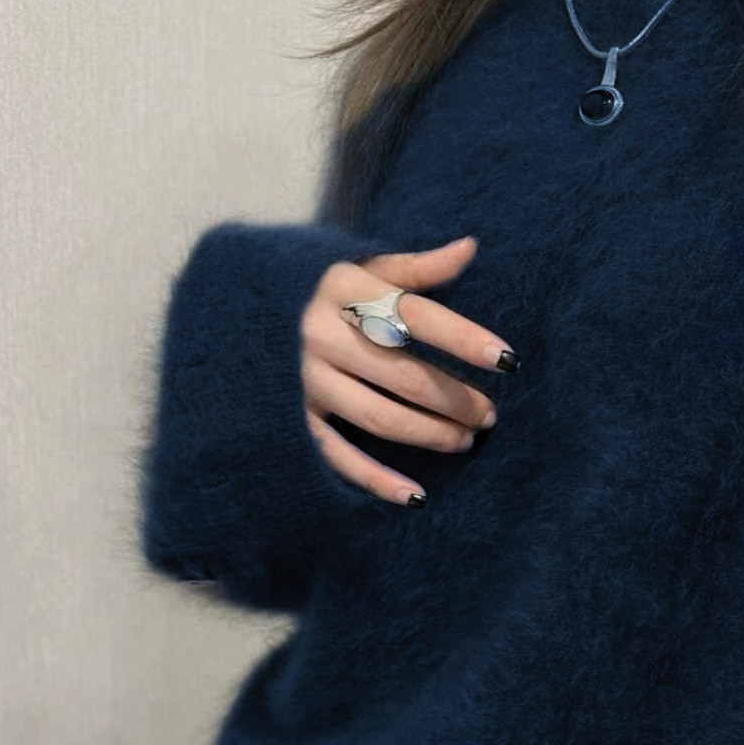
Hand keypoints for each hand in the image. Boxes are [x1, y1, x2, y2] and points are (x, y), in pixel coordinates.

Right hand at [301, 236, 511, 503]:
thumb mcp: (358, 267)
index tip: (508, 360)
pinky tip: (415, 496)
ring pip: (379, 417)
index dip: (464, 339)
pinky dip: (377, 480)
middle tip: (489, 414)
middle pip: (404, 375)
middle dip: (455, 399)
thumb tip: (470, 248)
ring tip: (466, 439)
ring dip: (429, 434)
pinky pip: (337, 456)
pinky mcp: (291, 416)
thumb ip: (414, 267)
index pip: (415, 315)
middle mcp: (320, 334)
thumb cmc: (317, 288)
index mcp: (342, 288)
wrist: (235, 308)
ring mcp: (303, 380)